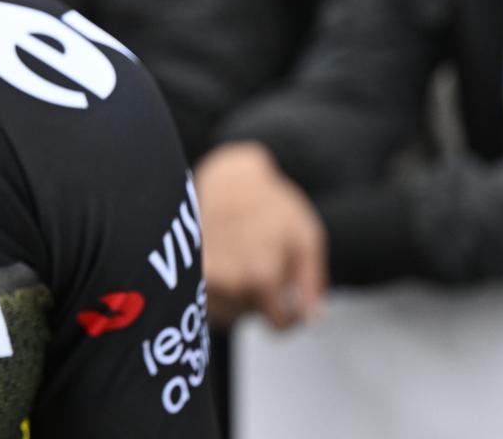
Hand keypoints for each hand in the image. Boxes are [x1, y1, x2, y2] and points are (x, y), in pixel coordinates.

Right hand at [196, 142, 328, 329]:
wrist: (229, 179)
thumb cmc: (272, 205)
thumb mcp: (306, 238)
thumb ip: (311, 284)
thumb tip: (311, 319)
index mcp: (262, 276)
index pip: (278, 323)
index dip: (290, 317)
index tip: (291, 304)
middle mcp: (230, 281)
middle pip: (251, 315)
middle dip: (263, 300)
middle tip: (266, 265)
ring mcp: (206, 276)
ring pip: (228, 309)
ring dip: (240, 297)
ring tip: (246, 261)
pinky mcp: (191, 269)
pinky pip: (209, 298)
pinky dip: (220, 290)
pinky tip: (228, 263)